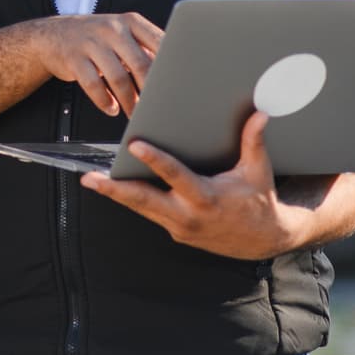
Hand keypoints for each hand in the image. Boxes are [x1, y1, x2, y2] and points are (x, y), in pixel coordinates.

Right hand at [28, 13, 160, 116]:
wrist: (52, 35)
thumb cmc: (95, 38)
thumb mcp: (121, 33)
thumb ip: (145, 48)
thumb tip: (173, 73)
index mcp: (130, 22)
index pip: (159, 43)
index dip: (170, 66)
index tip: (177, 86)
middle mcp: (111, 29)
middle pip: (140, 64)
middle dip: (151, 91)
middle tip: (157, 108)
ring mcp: (91, 43)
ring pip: (118, 78)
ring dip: (129, 101)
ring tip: (134, 113)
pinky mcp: (73, 59)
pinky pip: (93, 85)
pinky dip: (104, 101)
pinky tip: (111, 108)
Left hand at [80, 112, 304, 260]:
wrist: (264, 239)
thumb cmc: (259, 200)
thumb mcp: (258, 171)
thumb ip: (253, 142)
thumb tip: (259, 114)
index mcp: (206, 198)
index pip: (175, 176)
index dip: (154, 160)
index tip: (134, 145)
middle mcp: (188, 216)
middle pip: (144, 201)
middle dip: (115, 189)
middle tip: (90, 179)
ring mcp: (179, 227)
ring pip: (141, 209)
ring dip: (116, 195)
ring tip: (90, 180)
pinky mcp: (176, 232)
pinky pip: (150, 214)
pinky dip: (133, 201)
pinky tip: (115, 187)